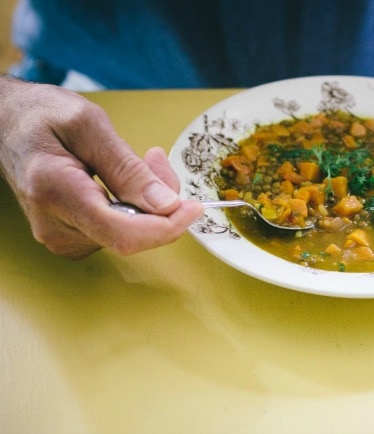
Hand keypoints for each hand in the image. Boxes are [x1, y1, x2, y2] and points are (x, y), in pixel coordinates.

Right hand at [0, 76, 203, 258]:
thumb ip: (127, 168)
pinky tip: (127, 182)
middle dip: (162, 205)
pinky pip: (119, 231)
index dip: (168, 226)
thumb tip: (166, 205)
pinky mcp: (72, 237)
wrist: (7, 124)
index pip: (125, 234)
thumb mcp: (90, 126)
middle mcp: (55, 226)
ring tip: (141, 161)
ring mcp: (62, 236)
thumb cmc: (42, 116)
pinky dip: (136, 208)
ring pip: (130, 235)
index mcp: (56, 192)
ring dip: (150, 204)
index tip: (194, 207)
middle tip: (157, 159)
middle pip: (132, 236)